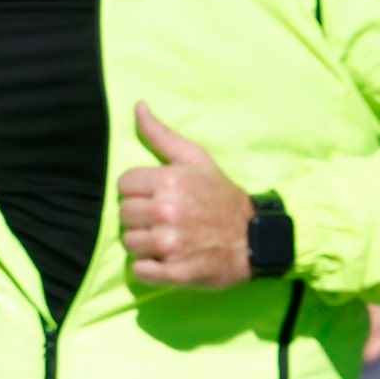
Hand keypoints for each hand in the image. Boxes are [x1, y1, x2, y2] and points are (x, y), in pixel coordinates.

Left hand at [117, 103, 253, 287]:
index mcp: (169, 181)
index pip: (124, 184)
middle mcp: (167, 211)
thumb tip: (137, 106)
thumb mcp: (197, 160)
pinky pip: (140, 271)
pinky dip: (149, 269)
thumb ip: (162, 135)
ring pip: (129, 243)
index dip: (139, 191)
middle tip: (164, 220)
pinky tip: (166, 260)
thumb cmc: (222, 197)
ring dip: (144, 244)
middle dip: (140, 218)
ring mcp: (170, 244)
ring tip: (167, 239)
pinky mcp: (175, 272)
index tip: (157, 197)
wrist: (256, 238)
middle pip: (124, 214)